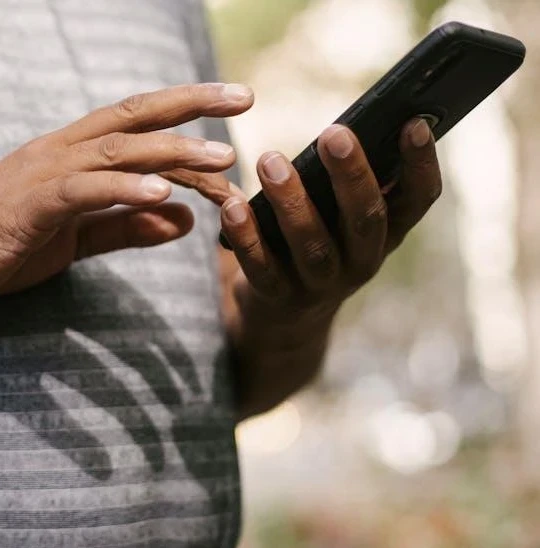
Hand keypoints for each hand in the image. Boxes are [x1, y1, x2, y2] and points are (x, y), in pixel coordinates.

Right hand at [0, 83, 253, 316]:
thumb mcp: (71, 241)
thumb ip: (125, 226)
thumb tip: (182, 218)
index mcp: (68, 157)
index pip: (135, 127)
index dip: (184, 118)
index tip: (231, 117)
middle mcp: (58, 152)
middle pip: (133, 119)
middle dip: (190, 106)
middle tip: (243, 98)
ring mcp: (40, 174)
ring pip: (116, 152)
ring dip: (171, 152)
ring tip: (219, 157)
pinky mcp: (26, 205)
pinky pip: (82, 191)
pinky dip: (123, 189)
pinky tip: (163, 195)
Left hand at [220, 118, 441, 346]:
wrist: (282, 318)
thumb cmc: (315, 241)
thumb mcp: (339, 217)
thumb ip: (344, 181)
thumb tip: (341, 127)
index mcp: (386, 234)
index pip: (418, 200)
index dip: (421, 164)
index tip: (414, 122)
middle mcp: (362, 262)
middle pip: (366, 219)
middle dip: (352, 176)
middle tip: (334, 134)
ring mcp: (321, 285)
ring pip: (313, 245)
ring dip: (292, 201)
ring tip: (269, 161)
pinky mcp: (278, 297)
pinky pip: (262, 267)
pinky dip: (247, 237)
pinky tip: (233, 206)